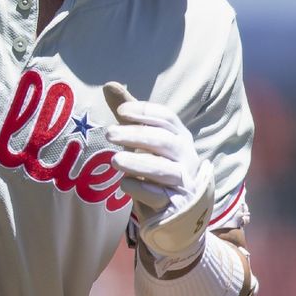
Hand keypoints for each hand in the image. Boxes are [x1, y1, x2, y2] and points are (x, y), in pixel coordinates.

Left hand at [103, 82, 214, 276]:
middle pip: (165, 141)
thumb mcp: (142, 139)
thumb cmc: (155, 166)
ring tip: (114, 160)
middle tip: (109, 133)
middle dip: (137, 135)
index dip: (145, 112)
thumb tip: (109, 84)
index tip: (121, 111)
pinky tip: (125, 185)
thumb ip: (128, 115)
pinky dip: (142, 189)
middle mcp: (186, 157)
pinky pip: (160, 197)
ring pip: (165, 170)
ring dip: (139, 163)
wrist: (175, 212)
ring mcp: (184, 182)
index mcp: (179, 136)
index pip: (167, 118)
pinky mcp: (177, 206)